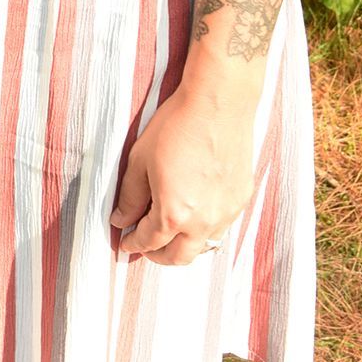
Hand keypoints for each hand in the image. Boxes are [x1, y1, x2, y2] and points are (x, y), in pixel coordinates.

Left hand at [110, 81, 257, 265]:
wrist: (218, 104)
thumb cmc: (176, 127)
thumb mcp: (140, 160)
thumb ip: (130, 196)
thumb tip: (120, 219)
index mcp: (174, 214)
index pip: (150, 242)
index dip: (133, 244)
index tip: (126, 243)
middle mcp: (204, 222)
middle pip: (179, 257)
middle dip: (159, 256)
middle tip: (146, 247)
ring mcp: (226, 213)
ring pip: (204, 246)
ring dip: (184, 245)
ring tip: (170, 234)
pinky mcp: (241, 199)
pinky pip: (221, 227)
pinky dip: (204, 229)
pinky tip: (195, 215)